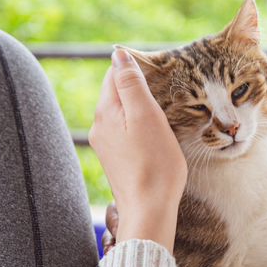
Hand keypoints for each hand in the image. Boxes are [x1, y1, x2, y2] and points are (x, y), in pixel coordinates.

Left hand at [89, 48, 186, 252]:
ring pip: (122, 114)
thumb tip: (118, 55)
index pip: (115, 74)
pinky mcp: (116, 161)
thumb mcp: (147, 116)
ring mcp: (106, 146)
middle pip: (116, 94)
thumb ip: (131, 84)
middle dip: (138, 89)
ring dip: (140, 110)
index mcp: (105, 111)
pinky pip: (126, 133)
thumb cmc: (155, 163)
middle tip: (167, 93)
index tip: (162, 73)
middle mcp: (99, 127)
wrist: (149, 211)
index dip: (137, 68)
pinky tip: (155, 138)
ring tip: (164, 116)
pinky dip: (140, 128)